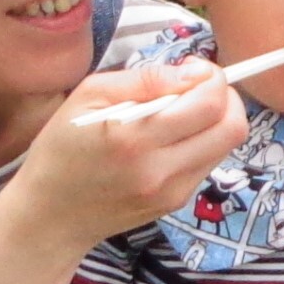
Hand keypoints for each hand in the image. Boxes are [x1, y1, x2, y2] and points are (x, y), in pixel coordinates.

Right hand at [12, 60, 250, 251]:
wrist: (50, 215)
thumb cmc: (62, 148)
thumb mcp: (89, 95)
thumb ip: (145, 79)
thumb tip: (191, 73)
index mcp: (137, 139)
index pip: (210, 104)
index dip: (211, 77)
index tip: (191, 68)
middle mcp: (162, 171)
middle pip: (233, 127)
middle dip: (225, 96)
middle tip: (198, 86)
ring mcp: (173, 192)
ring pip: (226, 146)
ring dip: (215, 119)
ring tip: (180, 111)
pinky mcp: (175, 203)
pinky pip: (207, 162)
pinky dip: (201, 141)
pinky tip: (171, 136)